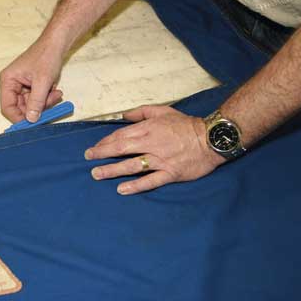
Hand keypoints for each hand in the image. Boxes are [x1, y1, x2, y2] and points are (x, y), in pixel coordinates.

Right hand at [0, 38, 64, 122]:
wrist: (56, 44)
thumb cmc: (46, 56)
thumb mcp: (42, 81)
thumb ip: (36, 102)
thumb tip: (31, 119)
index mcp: (8, 81)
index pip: (7, 107)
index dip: (18, 118)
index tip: (32, 124)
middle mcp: (12, 84)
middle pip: (20, 108)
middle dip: (37, 108)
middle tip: (51, 102)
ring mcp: (22, 86)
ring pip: (31, 105)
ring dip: (45, 103)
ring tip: (55, 93)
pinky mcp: (31, 87)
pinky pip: (37, 100)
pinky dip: (47, 98)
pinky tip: (54, 90)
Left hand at [84, 105, 225, 194]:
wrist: (212, 138)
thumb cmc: (187, 124)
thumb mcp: (164, 111)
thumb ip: (141, 112)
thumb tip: (123, 115)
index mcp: (149, 128)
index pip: (121, 135)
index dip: (105, 142)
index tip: (95, 147)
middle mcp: (151, 144)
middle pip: (121, 149)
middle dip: (102, 153)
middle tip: (88, 158)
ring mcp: (160, 160)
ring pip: (132, 165)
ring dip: (112, 170)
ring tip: (97, 174)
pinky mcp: (170, 173)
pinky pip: (150, 181)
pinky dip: (136, 186)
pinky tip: (122, 189)